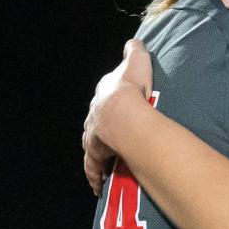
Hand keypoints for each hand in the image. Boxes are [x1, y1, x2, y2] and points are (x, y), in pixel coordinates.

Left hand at [83, 39, 152, 195]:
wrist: (124, 111)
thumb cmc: (132, 87)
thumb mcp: (136, 62)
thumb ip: (134, 51)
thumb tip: (134, 43)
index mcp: (103, 95)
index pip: (104, 101)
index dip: (111, 106)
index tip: (116, 113)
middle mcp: (94, 115)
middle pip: (95, 124)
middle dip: (100, 131)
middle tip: (110, 140)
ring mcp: (93, 135)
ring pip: (92, 146)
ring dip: (96, 155)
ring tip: (102, 165)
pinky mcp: (96, 153)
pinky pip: (94, 166)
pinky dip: (95, 176)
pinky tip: (98, 186)